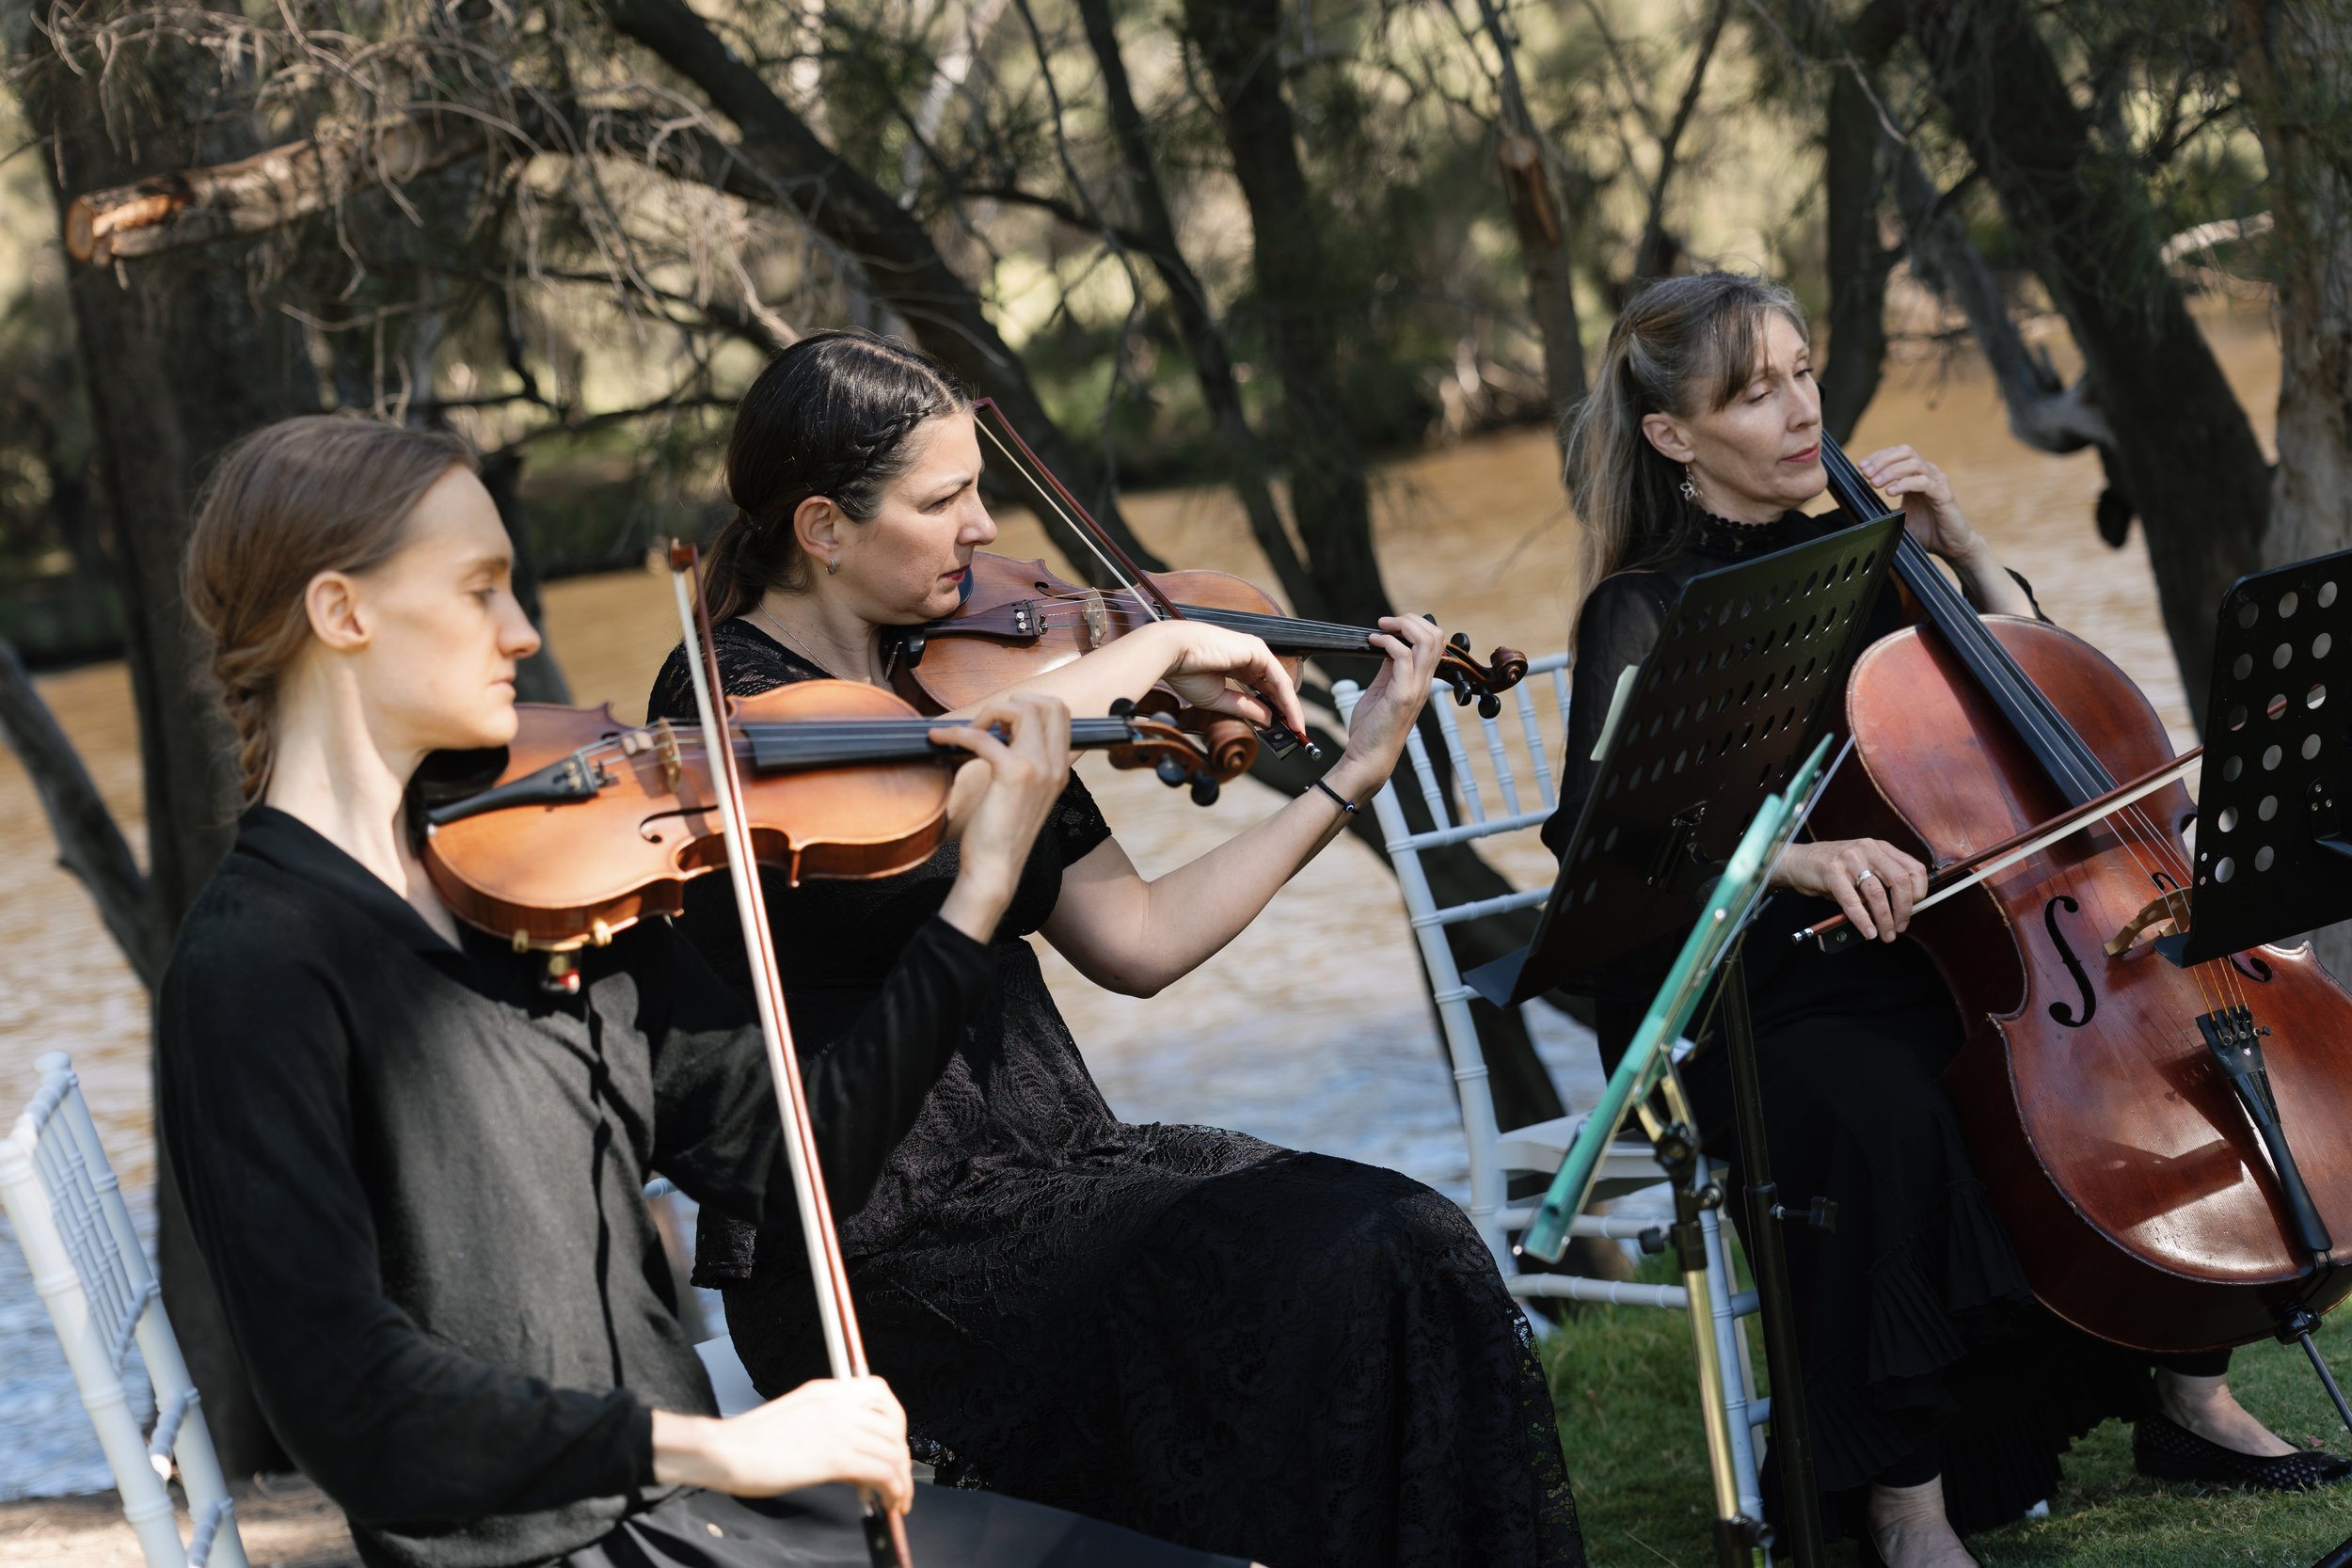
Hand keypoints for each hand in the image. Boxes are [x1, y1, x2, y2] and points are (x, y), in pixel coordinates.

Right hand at [650, 1376, 913, 1510]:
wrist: (723, 1450)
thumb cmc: (750, 1442)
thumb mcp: (798, 1417)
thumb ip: (828, 1424)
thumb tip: (852, 1450)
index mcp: (828, 1391)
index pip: (881, 1392)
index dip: (896, 1421)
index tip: (894, 1445)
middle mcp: (838, 1403)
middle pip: (894, 1426)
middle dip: (902, 1457)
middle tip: (898, 1480)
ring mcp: (838, 1428)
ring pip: (893, 1452)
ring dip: (901, 1480)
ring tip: (895, 1500)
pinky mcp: (834, 1456)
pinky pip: (882, 1472)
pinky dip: (893, 1490)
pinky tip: (886, 1502)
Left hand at [930, 690, 1071, 939]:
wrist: (996, 870)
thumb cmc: (1001, 834)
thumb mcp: (1025, 794)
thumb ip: (1026, 764)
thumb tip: (1001, 735)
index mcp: (1060, 768)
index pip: (1060, 711)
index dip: (1028, 706)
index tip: (1001, 725)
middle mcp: (1056, 765)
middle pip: (1047, 703)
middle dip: (1012, 702)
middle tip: (985, 724)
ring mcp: (1039, 768)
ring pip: (1021, 711)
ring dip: (988, 713)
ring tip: (966, 732)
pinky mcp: (1013, 775)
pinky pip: (984, 737)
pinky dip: (957, 733)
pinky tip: (940, 740)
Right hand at [1147, 622, 1310, 738]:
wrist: (1172, 652)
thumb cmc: (1186, 671)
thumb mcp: (1219, 698)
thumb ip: (1245, 707)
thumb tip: (1269, 719)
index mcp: (1237, 664)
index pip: (1262, 689)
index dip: (1274, 709)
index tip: (1282, 730)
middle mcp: (1249, 656)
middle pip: (1275, 686)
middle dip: (1287, 711)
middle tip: (1296, 734)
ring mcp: (1255, 652)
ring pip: (1280, 684)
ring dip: (1291, 708)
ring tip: (1297, 730)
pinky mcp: (1257, 651)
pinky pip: (1278, 679)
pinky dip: (1287, 700)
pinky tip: (1291, 717)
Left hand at [1322, 615, 1447, 800]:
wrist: (1368, 758)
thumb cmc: (1371, 729)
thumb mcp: (1381, 690)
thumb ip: (1388, 669)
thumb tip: (1387, 645)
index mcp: (1421, 681)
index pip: (1435, 642)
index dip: (1416, 626)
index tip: (1391, 626)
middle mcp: (1424, 683)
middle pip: (1436, 636)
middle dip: (1411, 620)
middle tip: (1386, 622)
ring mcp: (1416, 689)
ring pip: (1426, 641)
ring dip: (1402, 626)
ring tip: (1381, 627)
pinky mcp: (1402, 695)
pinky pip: (1403, 656)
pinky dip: (1387, 642)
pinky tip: (1372, 642)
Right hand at [1773, 838, 1926, 942]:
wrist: (1797, 861)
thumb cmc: (1831, 868)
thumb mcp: (1861, 867)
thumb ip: (1880, 881)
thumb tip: (1900, 910)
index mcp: (1879, 848)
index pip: (1913, 868)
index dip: (1919, 892)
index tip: (1915, 908)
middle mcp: (1868, 849)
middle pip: (1899, 880)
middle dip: (1904, 909)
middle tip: (1900, 926)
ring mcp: (1849, 859)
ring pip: (1877, 893)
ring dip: (1884, 919)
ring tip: (1885, 934)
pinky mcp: (1832, 872)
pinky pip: (1852, 901)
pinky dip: (1862, 920)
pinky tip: (1868, 931)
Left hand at [1857, 445, 1984, 567]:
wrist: (1952, 547)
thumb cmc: (1927, 533)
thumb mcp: (1900, 519)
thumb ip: (1884, 511)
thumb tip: (1860, 511)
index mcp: (1917, 476)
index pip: (1897, 454)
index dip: (1878, 457)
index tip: (1861, 467)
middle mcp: (1928, 474)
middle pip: (1905, 452)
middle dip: (1882, 460)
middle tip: (1865, 473)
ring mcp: (1937, 482)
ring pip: (1913, 464)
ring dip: (1890, 471)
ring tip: (1874, 483)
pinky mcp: (1944, 494)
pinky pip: (1923, 482)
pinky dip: (1904, 484)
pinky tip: (1890, 492)